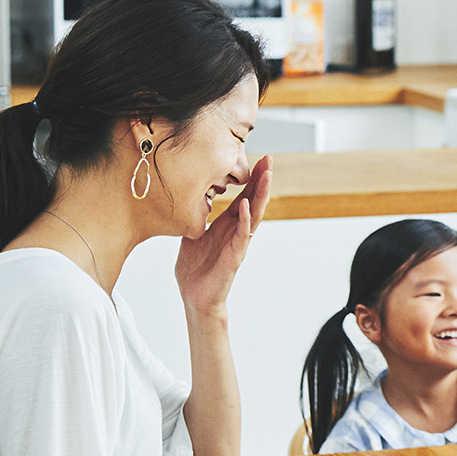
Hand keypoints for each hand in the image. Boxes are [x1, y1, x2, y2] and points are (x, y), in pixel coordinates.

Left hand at [176, 155, 271, 318]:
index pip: (243, 196)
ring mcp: (238, 242)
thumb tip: (187, 197)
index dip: (250, 178)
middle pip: (254, 200)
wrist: (195, 297)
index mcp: (227, 224)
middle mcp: (237, 230)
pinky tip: (247, 205)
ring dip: (261, 194)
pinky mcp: (236, 256)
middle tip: (269, 158)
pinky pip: (243, 235)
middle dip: (261, 179)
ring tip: (267, 175)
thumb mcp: (191, 235)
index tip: (257, 158)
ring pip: (255, 214)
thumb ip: (195, 217)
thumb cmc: (195, 269)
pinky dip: (246, 220)